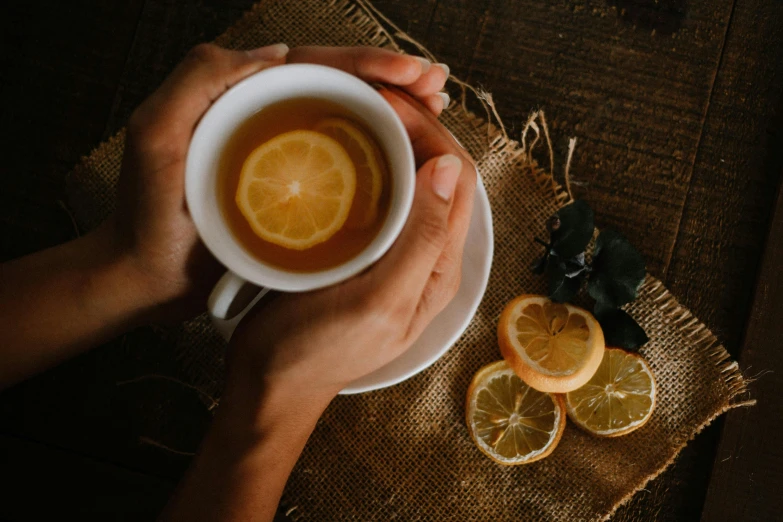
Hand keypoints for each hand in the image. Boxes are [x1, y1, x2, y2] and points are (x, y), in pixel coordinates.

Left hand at [106, 43, 450, 319]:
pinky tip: (406, 155)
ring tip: (434, 109)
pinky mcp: (289, 188)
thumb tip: (276, 54)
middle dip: (391, 78)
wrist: (146, 276)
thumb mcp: (157, 136)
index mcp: (240, 96)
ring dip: (391, 109)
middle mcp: (265, 116)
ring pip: (344, 118)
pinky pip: (338, 160)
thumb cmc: (147, 214)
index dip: (365, 61)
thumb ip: (199, 79)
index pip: (312, 64)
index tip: (410, 71)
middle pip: (338, 86)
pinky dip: (374, 151)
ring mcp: (280, 152)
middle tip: (436, 85)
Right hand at [228, 87, 476, 406]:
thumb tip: (450, 169)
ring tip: (358, 107)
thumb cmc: (320, 350)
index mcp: (439, 265)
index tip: (390, 102)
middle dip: (413, 126)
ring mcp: (392, 249)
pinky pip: (375, 194)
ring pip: (406, 179)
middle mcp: (424, 253)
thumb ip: (421, 241)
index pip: (457, 180)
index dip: (431, 133)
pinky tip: (339, 147)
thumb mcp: (378, 301)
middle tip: (372, 92)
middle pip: (436, 173)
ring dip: (390, 140)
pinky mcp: (361, 248)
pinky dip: (364, 163)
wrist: (272, 381)